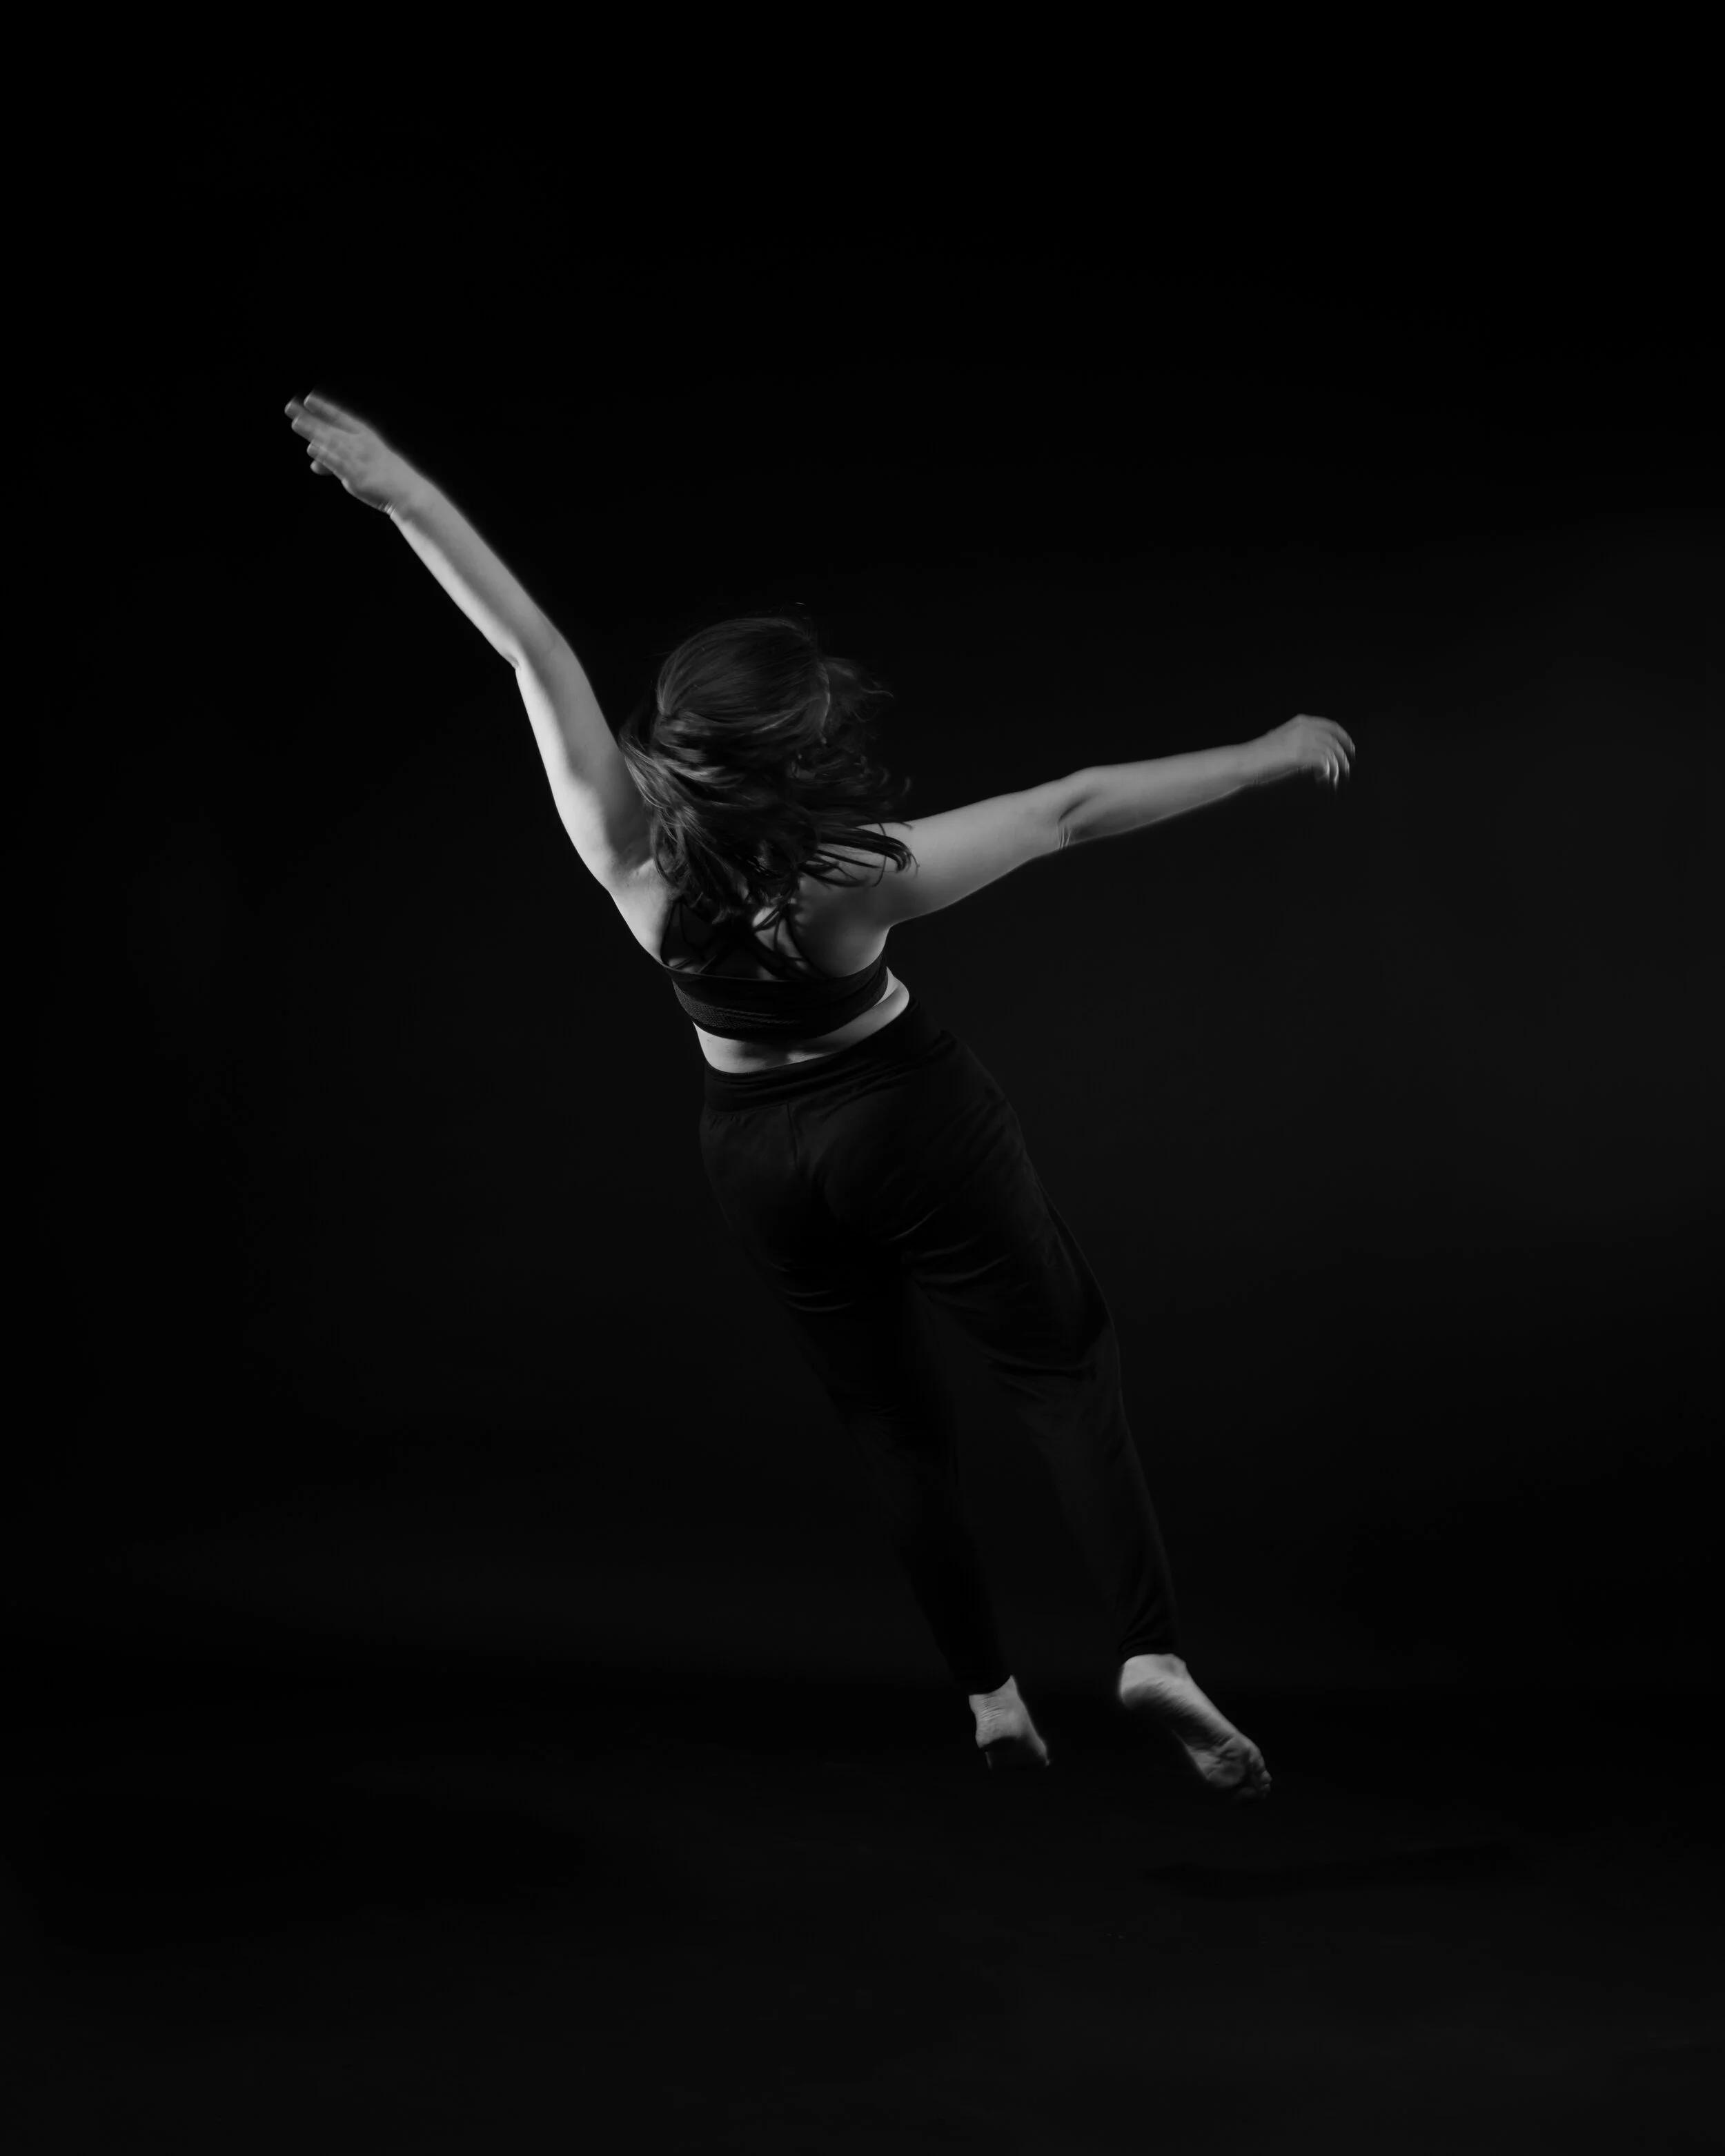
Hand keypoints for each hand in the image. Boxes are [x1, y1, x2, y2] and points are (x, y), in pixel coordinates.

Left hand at [284, 392, 420, 512]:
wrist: (406, 491)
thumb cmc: (384, 474)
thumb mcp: (363, 460)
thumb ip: (336, 460)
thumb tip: (313, 463)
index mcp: (365, 434)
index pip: (340, 416)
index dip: (324, 408)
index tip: (308, 399)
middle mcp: (360, 443)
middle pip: (329, 427)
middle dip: (308, 417)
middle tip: (290, 407)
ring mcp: (357, 458)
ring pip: (330, 442)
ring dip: (313, 432)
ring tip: (295, 422)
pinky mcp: (355, 475)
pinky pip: (337, 463)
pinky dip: (324, 454)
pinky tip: (312, 448)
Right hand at [1260, 713, 1354, 788]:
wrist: (1244, 762)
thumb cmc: (1260, 757)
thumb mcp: (1283, 743)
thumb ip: (1300, 744)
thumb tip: (1315, 759)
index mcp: (1301, 722)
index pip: (1331, 727)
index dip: (1344, 738)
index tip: (1350, 751)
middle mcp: (1304, 728)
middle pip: (1335, 741)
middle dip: (1343, 758)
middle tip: (1345, 772)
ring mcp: (1302, 740)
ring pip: (1332, 753)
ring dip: (1336, 768)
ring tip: (1331, 780)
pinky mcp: (1300, 755)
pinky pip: (1325, 763)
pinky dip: (1327, 772)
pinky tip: (1321, 779)